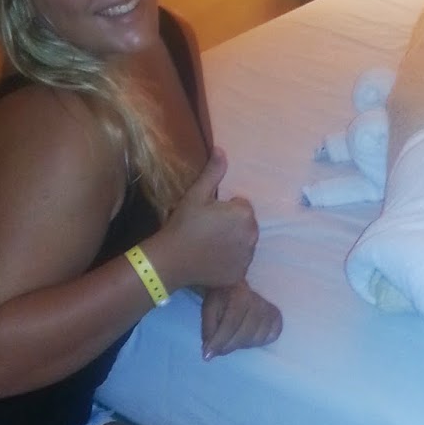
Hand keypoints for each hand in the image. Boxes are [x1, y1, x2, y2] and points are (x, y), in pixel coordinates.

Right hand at [157, 149, 257, 290]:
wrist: (171, 260)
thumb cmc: (183, 224)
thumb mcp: (196, 195)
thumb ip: (213, 172)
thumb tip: (222, 150)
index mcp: (244, 215)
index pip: (242, 207)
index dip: (225, 210)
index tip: (208, 215)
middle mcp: (252, 236)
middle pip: (246, 226)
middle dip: (232, 226)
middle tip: (208, 230)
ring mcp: (247, 258)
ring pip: (244, 244)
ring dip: (233, 243)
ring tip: (210, 245)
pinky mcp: (240, 275)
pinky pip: (239, 264)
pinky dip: (230, 262)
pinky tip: (213, 261)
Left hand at [201, 280, 282, 358]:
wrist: (235, 286)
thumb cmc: (221, 299)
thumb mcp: (208, 310)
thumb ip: (208, 330)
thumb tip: (209, 353)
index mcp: (239, 295)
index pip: (230, 324)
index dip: (219, 341)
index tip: (207, 356)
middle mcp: (258, 302)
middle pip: (246, 334)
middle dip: (229, 346)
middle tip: (218, 350)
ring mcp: (270, 309)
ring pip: (258, 338)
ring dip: (243, 345)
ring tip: (233, 340)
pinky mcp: (277, 316)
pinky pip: (272, 336)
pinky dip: (261, 341)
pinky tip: (250, 338)